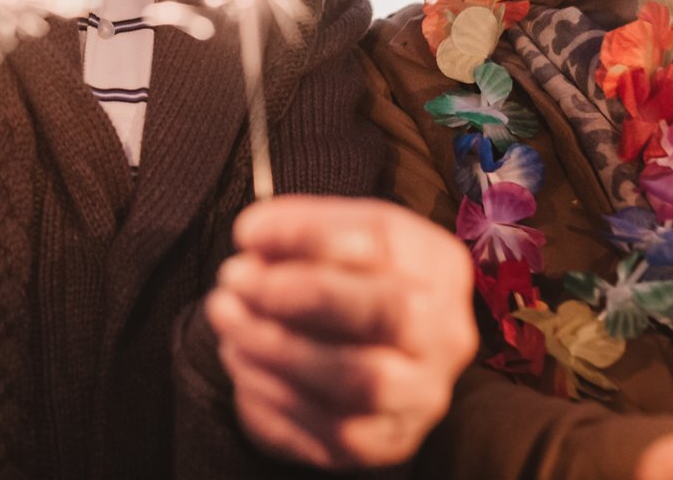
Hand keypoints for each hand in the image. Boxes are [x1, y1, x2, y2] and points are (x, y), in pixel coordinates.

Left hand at [205, 195, 475, 469]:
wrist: (359, 351)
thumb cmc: (342, 281)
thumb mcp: (329, 241)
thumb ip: (297, 232)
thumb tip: (254, 237)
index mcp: (437, 264)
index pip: (384, 237)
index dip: (309, 233)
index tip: (247, 233)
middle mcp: (445, 332)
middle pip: (389, 311)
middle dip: (301, 294)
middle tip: (235, 278)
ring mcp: (423, 393)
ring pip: (360, 378)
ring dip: (277, 347)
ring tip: (226, 319)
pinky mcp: (390, 440)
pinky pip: (336, 430)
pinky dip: (277, 397)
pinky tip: (241, 364)